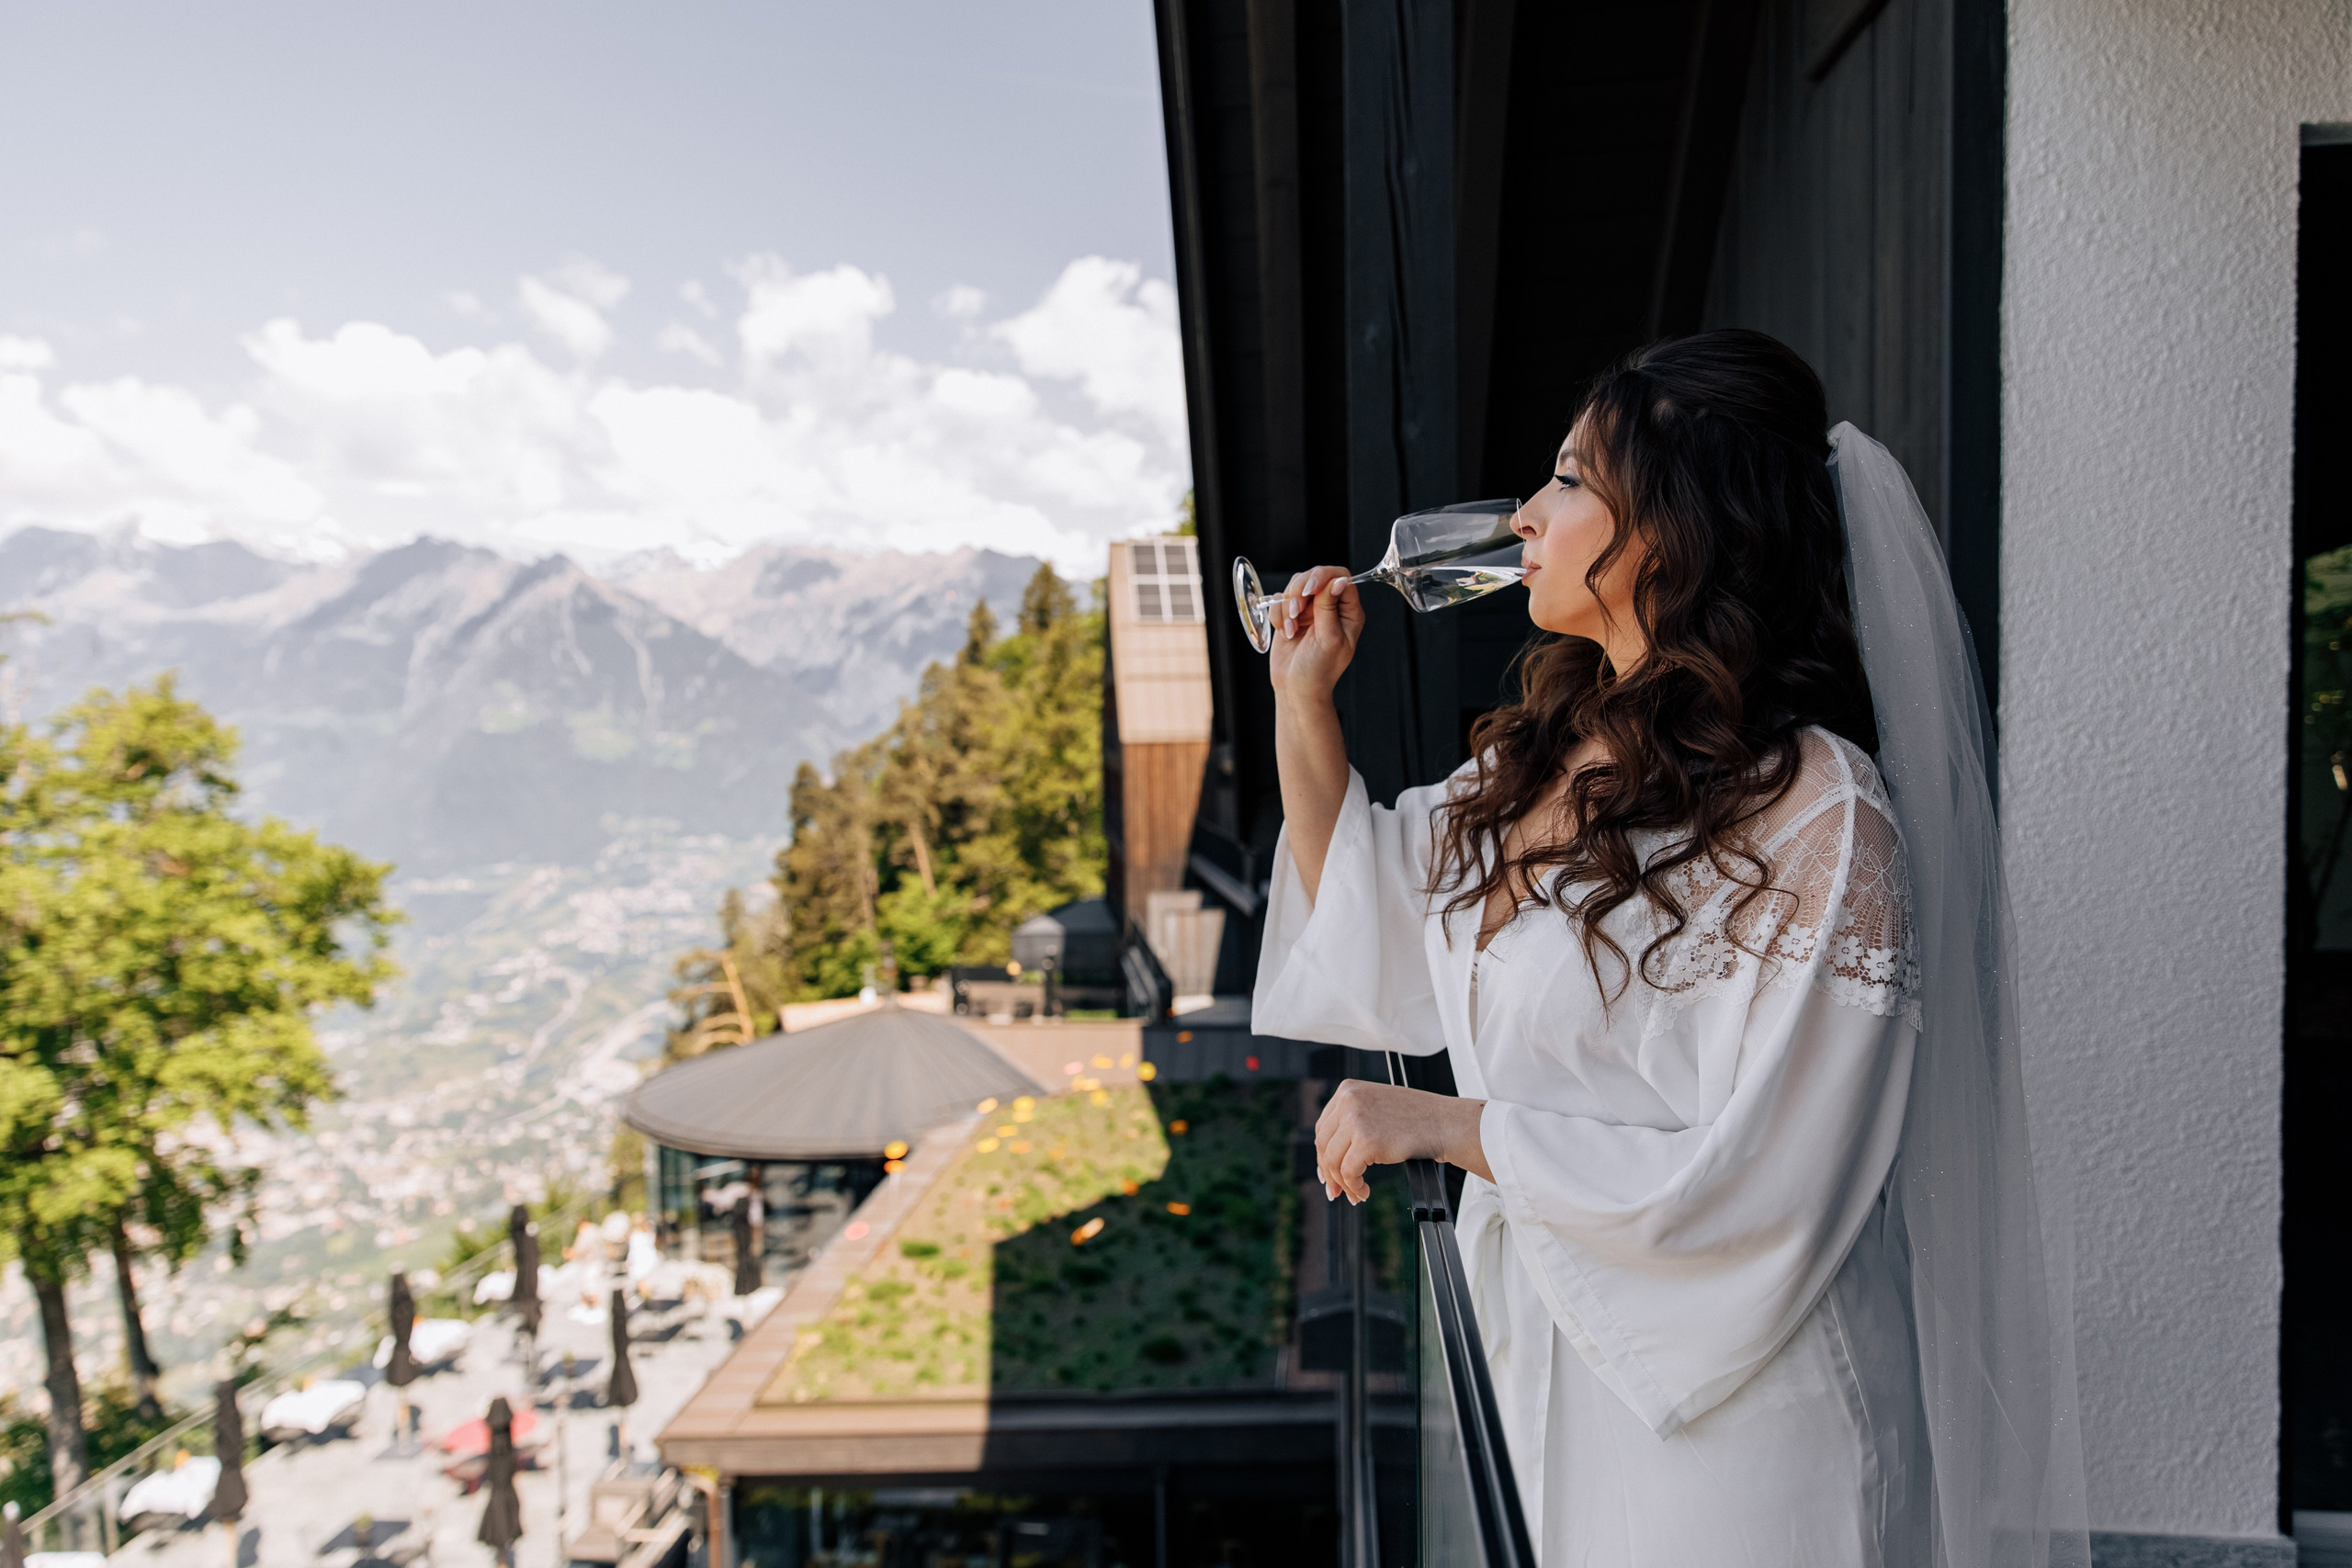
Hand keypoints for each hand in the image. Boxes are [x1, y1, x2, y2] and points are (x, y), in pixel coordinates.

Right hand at [1267, 566, 1363, 704]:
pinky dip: (1278, 615)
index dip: (1324, 577)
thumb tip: (1338, 580)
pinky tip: (1286, 634)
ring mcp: (1311, 610)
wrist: (1296, 688)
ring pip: (1295, 585)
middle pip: (1315, 576)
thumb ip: (1329, 607)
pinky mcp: (1291, 615)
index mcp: (1349, 611)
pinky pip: (1280, 600)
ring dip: (1288, 606)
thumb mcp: (1328, 638)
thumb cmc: (1319, 670)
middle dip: (1300, 592)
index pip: (1341, 576)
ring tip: (1291, 629)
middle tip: (1296, 613)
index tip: (1310, 590)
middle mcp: (1331, 606)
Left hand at [1314, 1080, 1490, 1202]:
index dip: (1323, 1153)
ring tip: (1355, 1195)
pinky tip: (1364, 1192)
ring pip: (1333, 1161)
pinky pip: (1349, 1172)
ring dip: (1343, 1183)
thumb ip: (1354, 1120)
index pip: (1323, 1126)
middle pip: (1323, 1144)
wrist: (1444, 1123)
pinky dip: (1354, 1186)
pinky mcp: (1366, 1141)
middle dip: (1328, 1172)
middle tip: (1335, 1190)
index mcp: (1348, 1089)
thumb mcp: (1377, 1107)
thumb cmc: (1418, 1118)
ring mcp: (1356, 1119)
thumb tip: (1331, 1154)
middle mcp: (1348, 1100)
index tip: (1326, 1171)